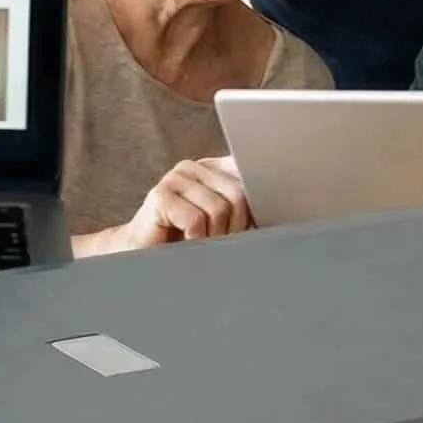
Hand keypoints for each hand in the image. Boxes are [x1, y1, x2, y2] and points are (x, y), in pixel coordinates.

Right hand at [118, 156, 251, 250]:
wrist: (141, 255)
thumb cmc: (186, 242)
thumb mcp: (223, 223)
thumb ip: (244, 209)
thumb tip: (281, 207)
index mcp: (214, 167)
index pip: (250, 176)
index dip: (253, 208)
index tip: (248, 228)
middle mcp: (194, 167)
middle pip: (238, 195)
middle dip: (234, 227)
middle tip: (218, 243)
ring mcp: (175, 178)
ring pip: (219, 209)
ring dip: (213, 237)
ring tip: (199, 244)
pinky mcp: (160, 196)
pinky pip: (195, 220)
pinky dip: (195, 240)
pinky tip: (184, 242)